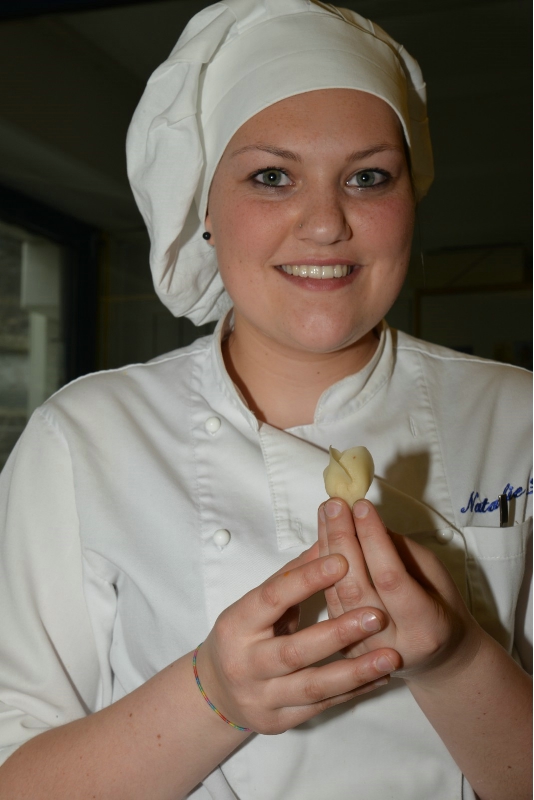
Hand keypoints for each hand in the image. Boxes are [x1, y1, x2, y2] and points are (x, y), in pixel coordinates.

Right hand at [196, 546, 401, 734]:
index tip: (342, 560)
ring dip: (356, 671)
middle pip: (294, 650)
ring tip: (391, 656)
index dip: (307, 579)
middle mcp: (245, 663)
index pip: (272, 598)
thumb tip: (326, 541)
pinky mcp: (280, 722)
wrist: (217, 692)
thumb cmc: (244, 635)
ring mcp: (262, 697)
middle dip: (338, 633)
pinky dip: (355, 691)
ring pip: (313, 685)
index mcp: (237, 624)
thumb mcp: (257, 604)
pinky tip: (381, 677)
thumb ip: (291, 576)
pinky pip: (323, 706)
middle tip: (376, 615)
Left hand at [318, 498, 481, 681]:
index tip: (362, 506)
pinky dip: (323, 567)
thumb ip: (402, 552)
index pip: (390, 577)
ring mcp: (363, 651)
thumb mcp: (437, 577)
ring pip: (336, 594)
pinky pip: (330, 602)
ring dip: (327, 548)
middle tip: (335, 505)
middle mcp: (390, 644)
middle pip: (356, 586)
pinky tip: (323, 538)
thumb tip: (367, 523)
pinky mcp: (345, 649)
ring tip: (326, 513)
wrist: (440, 659)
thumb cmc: (443, 608)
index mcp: (423, 627)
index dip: (373, 540)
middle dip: (342, 539)